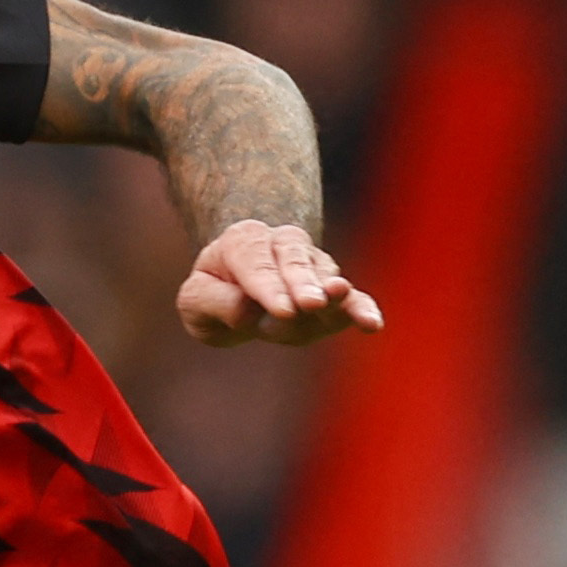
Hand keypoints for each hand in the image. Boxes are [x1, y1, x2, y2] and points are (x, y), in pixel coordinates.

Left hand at [176, 218, 383, 348]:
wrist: (238, 284)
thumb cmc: (214, 292)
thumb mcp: (194, 301)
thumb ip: (215, 302)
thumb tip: (249, 312)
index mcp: (242, 242)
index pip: (255, 263)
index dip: (268, 288)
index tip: (282, 310)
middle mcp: (282, 245)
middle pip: (294, 261)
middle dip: (302, 283)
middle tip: (309, 304)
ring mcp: (312, 265)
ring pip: (321, 279)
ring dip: (329, 295)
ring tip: (341, 299)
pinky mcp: (332, 291)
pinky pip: (349, 298)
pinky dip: (360, 308)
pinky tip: (372, 323)